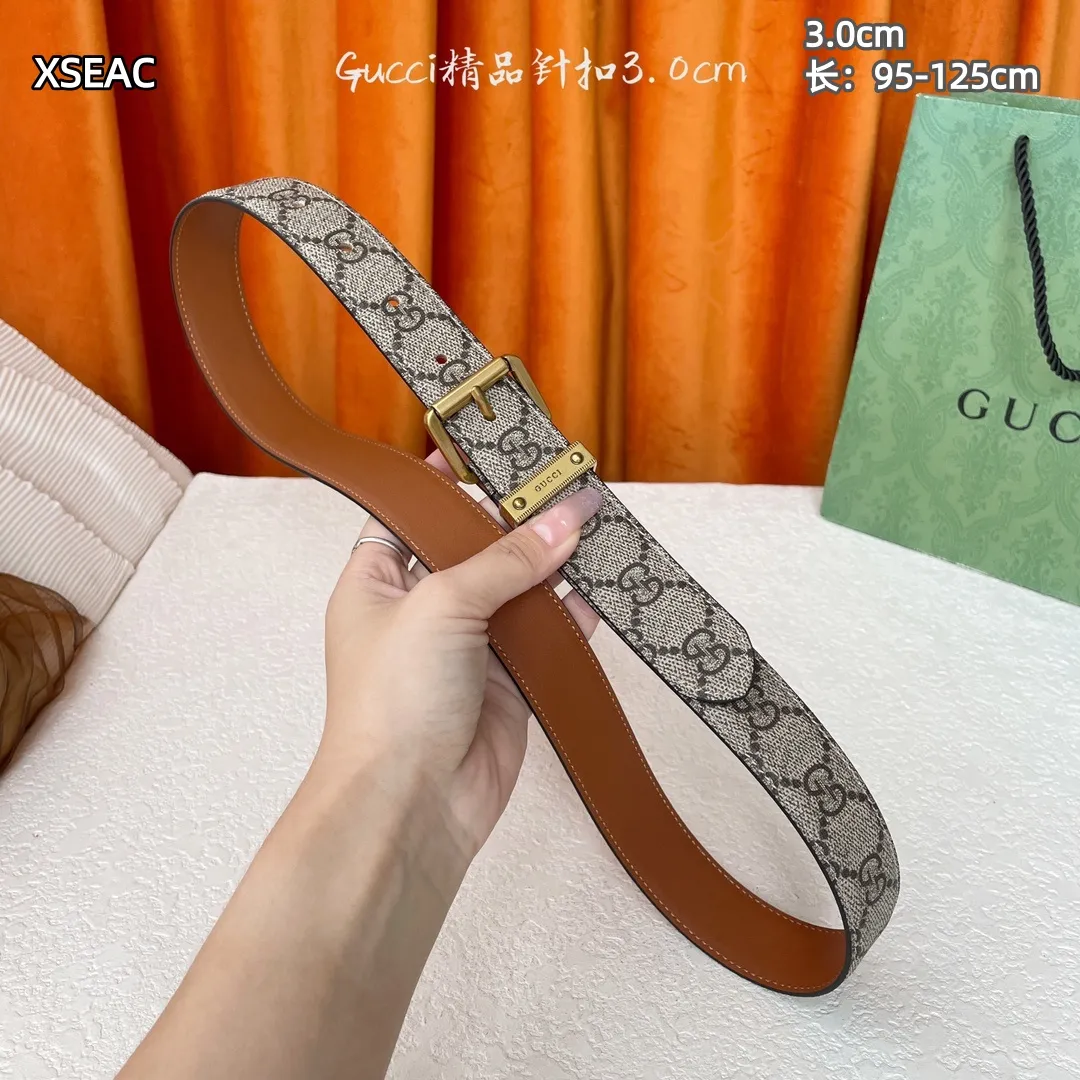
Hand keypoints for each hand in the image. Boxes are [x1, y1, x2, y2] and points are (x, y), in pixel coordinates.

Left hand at [318, 451, 602, 859]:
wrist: (411, 804)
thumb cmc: (390, 705)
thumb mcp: (442, 605)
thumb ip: (507, 560)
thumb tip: (562, 521)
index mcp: (377, 583)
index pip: (409, 515)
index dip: (445, 483)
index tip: (487, 451)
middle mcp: (421, 612)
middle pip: (474, 550)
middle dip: (515, 521)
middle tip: (558, 483)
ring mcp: (466, 649)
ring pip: (516, 592)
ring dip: (550, 564)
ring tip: (588, 522)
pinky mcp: (507, 685)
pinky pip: (546, 639)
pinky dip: (573, 616)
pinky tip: (598, 588)